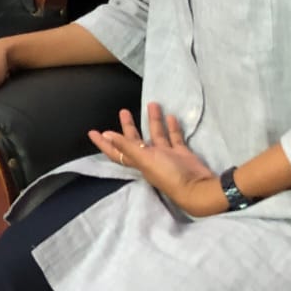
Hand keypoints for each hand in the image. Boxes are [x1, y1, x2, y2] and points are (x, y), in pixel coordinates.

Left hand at [89, 102, 224, 216]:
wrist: (197, 187)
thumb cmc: (168, 174)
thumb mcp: (145, 159)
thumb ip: (126, 146)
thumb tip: (106, 135)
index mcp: (138, 161)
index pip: (115, 151)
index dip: (104, 142)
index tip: (92, 132)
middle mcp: (150, 158)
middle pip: (135, 140)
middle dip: (129, 126)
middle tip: (123, 111)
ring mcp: (166, 156)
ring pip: (156, 135)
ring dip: (153, 121)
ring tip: (153, 104)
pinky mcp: (182, 154)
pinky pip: (174, 138)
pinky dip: (172, 128)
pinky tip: (171, 116)